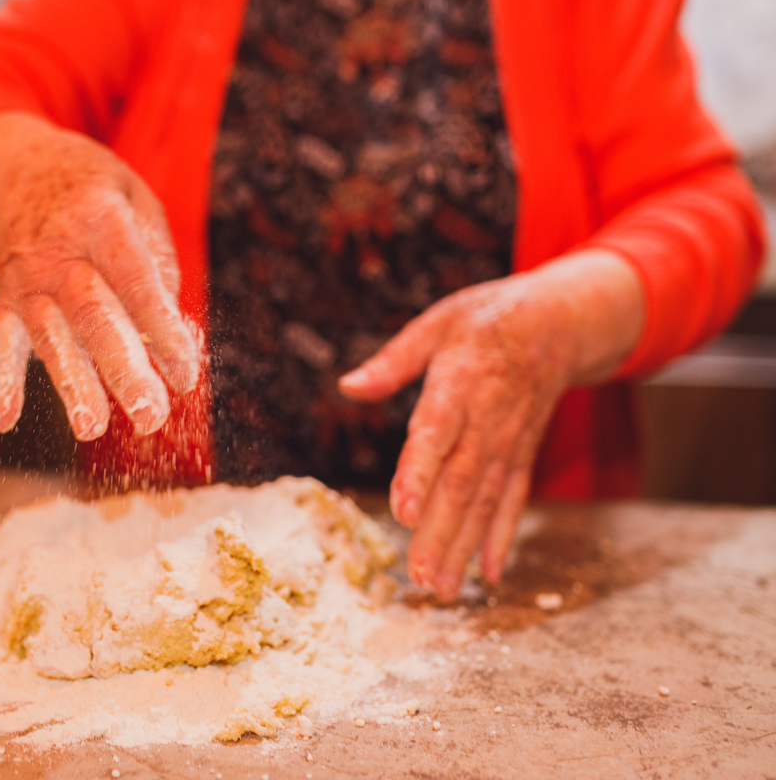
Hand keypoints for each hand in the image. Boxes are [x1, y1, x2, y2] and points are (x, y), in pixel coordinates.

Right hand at [0, 112, 200, 440]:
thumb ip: (157, 258)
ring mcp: (26, 280)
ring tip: (91, 428)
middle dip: (121, 369)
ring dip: (70, 385)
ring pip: (49, 337)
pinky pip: (1, 343)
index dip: (162, 331)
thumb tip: (171, 322)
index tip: (185, 375)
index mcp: (99, 221)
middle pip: (92, 316)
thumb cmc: (92, 189)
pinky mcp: (7, 300)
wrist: (16, 166)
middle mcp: (57, 253)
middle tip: (148, 414)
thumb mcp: (137, 197)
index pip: (135, 283)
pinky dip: (0, 384)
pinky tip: (0, 423)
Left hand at [339, 249, 643, 600]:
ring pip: (485, 501)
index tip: (403, 513)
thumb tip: (348, 387)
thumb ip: (393, 360)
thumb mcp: (437, 323)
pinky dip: (501, 538)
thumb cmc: (486, 320)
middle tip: (419, 577)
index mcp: (460, 384)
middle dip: (440, 532)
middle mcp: (487, 421)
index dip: (420, 473)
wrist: (559, 322)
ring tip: (441, 588)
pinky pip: (513, 500)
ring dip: (464, 547)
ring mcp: (509, 443)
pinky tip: (488, 575)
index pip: (437, 434)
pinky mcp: (522, 455)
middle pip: (461, 482)